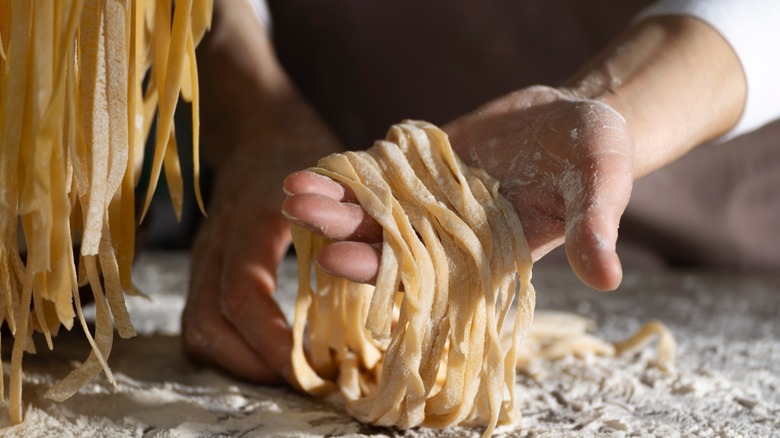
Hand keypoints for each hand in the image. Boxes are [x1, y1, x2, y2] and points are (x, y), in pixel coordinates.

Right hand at [183, 108, 341, 384]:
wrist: (254, 122)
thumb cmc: (302, 145)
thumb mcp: (339, 177)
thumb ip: (361, 223)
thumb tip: (396, 285)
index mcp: (249, 221)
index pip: (245, 295)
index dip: (274, 341)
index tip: (310, 371)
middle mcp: (216, 244)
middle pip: (207, 324)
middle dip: (253, 364)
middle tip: (303, 380)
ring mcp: (204, 256)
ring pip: (198, 328)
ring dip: (240, 361)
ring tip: (289, 372)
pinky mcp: (206, 265)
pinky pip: (203, 318)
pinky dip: (233, 346)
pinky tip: (269, 351)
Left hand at [283, 86, 633, 290]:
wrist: (570, 117)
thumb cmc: (594, 153)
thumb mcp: (601, 181)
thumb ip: (595, 226)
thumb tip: (608, 278)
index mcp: (487, 256)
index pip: (427, 275)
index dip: (383, 270)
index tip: (340, 260)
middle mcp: (450, 238)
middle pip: (387, 245)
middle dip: (342, 233)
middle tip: (297, 219)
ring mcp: (430, 204)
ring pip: (374, 212)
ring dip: (333, 205)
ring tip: (292, 192)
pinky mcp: (419, 171)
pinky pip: (378, 177)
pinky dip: (348, 175)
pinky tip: (313, 170)